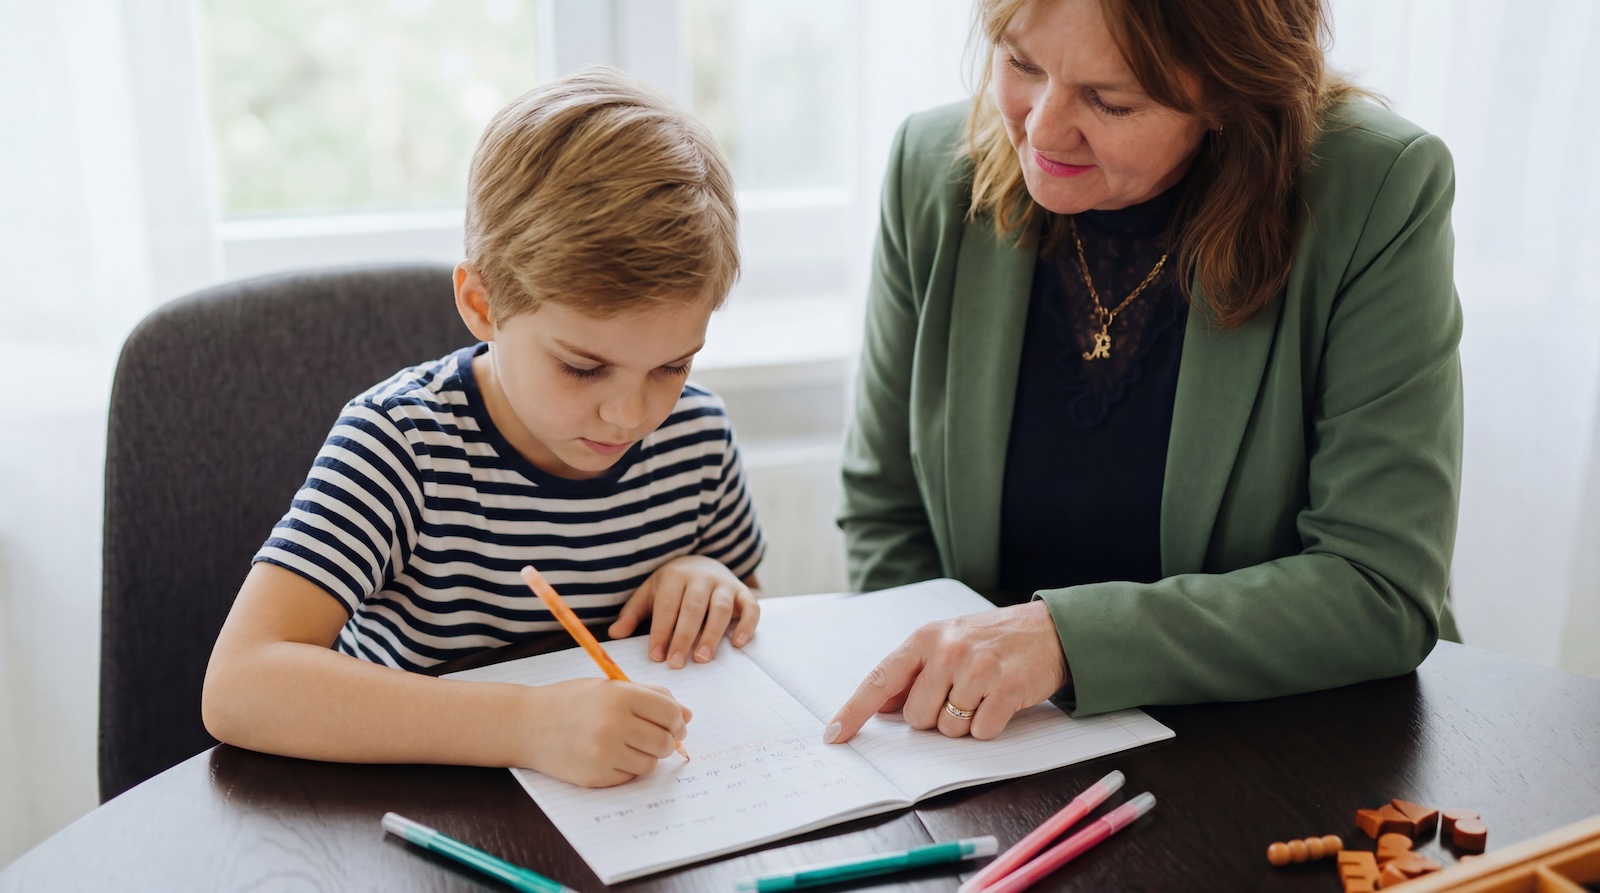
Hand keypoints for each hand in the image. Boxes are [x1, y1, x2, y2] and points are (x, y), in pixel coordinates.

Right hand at [521, 678, 691, 786]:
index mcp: (620, 696)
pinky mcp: (595, 776)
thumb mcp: (609, 686)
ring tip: (626, 743)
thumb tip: (686, 715)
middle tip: (653, 736)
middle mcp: (613, 724)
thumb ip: (651, 695)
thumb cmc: (571, 701)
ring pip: (650, 763)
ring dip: (645, 755)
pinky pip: (629, 777)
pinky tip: (608, 754)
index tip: (675, 725)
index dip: (677, 721)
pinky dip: (625, 768)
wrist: (526, 724)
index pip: (670, 713)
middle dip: (665, 741)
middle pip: (664, 742)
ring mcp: (603, 753)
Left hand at [608, 555, 759, 666]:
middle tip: (676, 663)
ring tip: (702, 659)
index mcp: (675, 577)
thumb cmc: (672, 587)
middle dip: (684, 637)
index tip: (656, 656)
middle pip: (693, 608)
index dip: (661, 631)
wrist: (702, 563)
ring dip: (712, 634)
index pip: (667, 606)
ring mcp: (724, 584)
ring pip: (721, 608)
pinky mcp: (743, 592)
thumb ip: (632, 614)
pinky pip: (751, 607)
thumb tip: (614, 634)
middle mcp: (701, 578)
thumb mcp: (650, 594)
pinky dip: (746, 625)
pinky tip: (737, 644)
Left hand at [824, 601, 1067, 742]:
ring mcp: (978, 668)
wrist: (1048, 631)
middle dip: (934, 718)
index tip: (834, 736)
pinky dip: (988, 726)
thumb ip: (912, 673)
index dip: (854, 711)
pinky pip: (980, 732)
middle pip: (917, 717)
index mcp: (925, 638)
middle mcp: (948, 650)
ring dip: (964, 723)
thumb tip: (881, 707)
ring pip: (949, 729)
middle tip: (958, 695)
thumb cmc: (990, 639)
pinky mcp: (1006, 688)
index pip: (880, 679)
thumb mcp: (945, 643)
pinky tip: (999, 702)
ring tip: (982, 695)